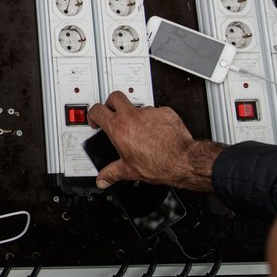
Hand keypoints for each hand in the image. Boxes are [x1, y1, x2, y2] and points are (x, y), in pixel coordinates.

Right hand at [87, 91, 223, 191]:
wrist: (183, 160)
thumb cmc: (158, 164)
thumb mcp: (129, 171)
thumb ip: (111, 174)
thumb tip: (102, 180)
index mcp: (119, 127)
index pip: (97, 110)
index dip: (93, 114)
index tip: (96, 120)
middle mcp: (132, 116)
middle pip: (115, 97)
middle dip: (111, 103)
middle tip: (112, 112)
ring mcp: (149, 112)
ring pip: (138, 106)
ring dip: (136, 115)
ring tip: (141, 130)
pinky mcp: (165, 112)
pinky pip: (156, 112)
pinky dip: (155, 120)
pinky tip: (157, 131)